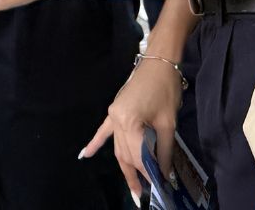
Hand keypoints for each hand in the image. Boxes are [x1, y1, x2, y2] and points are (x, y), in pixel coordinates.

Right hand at [81, 59, 183, 204]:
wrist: (159, 62)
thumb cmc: (165, 89)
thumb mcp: (169, 122)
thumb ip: (164, 149)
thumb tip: (165, 172)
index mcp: (129, 122)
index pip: (138, 156)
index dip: (149, 173)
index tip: (160, 186)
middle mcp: (116, 120)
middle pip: (126, 154)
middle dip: (137, 174)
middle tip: (145, 193)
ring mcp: (113, 115)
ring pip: (117, 147)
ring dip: (125, 167)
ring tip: (133, 187)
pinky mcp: (114, 111)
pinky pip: (104, 131)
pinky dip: (95, 143)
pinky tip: (85, 155)